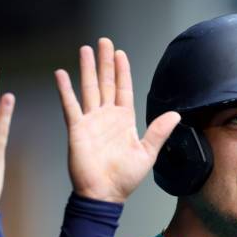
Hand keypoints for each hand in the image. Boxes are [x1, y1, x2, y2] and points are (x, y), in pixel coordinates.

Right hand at [55, 38, 179, 202]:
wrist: (104, 194)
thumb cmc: (125, 178)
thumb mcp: (147, 153)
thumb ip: (159, 132)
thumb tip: (176, 115)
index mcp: (124, 120)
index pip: (123, 89)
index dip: (122, 71)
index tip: (120, 53)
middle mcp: (107, 117)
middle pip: (106, 83)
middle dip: (105, 62)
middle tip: (103, 42)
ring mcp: (91, 121)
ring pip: (89, 88)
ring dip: (86, 69)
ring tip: (85, 50)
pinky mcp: (77, 129)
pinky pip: (70, 105)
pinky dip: (65, 90)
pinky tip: (61, 75)